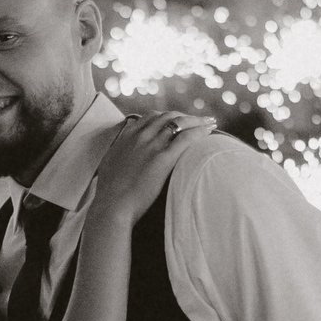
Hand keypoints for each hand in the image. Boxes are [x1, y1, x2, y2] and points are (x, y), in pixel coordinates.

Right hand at [91, 110, 213, 225]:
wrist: (112, 204)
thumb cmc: (110, 191)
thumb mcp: (111, 162)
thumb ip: (120, 150)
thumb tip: (124, 149)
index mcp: (128, 136)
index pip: (153, 117)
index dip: (169, 117)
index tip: (180, 121)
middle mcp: (140, 136)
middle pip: (169, 116)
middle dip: (186, 117)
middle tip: (199, 121)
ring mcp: (152, 145)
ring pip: (180, 122)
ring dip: (198, 121)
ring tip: (210, 123)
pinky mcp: (163, 158)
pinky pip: (186, 137)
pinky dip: (200, 131)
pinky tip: (209, 132)